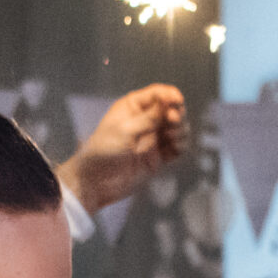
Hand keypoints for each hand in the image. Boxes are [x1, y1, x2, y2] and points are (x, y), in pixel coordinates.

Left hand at [56, 84, 186, 212]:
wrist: (96, 182)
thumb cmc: (103, 152)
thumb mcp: (125, 130)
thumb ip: (149, 117)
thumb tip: (168, 101)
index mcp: (133, 107)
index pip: (157, 95)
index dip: (170, 95)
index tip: (177, 100)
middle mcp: (145, 121)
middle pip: (171, 110)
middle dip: (177, 114)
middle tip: (173, 121)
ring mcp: (152, 139)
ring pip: (177, 129)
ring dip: (181, 130)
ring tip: (173, 137)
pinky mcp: (157, 158)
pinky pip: (176, 148)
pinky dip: (181, 145)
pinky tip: (176, 147)